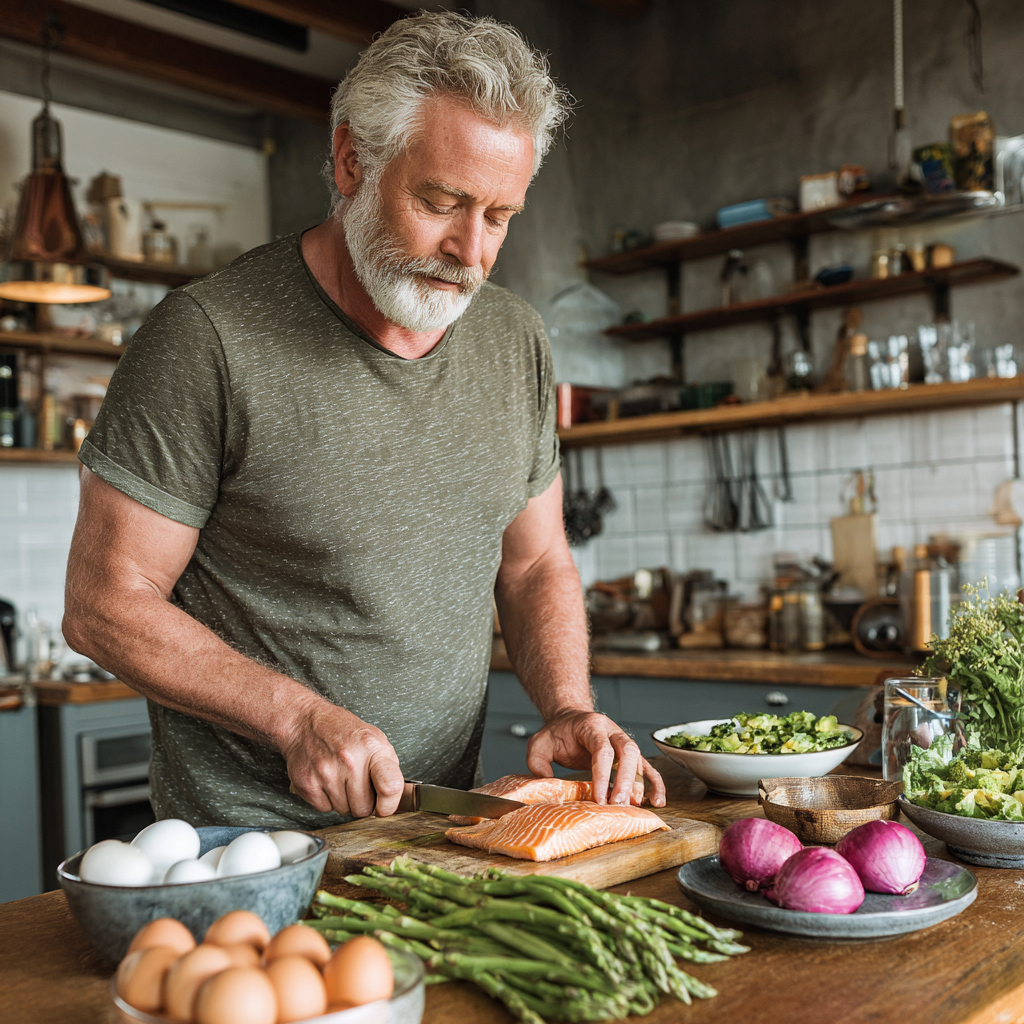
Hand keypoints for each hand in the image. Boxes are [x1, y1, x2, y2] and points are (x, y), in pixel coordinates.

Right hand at [280, 694, 404, 817]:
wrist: (305, 723)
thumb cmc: (342, 732)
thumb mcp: (374, 740)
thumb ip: (387, 768)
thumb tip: (396, 799)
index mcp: (372, 748)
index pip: (390, 786)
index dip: (389, 805)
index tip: (385, 807)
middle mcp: (349, 760)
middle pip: (363, 808)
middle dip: (362, 801)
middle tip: (356, 783)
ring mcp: (326, 773)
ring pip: (344, 810)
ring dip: (344, 800)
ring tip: (340, 778)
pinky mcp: (307, 784)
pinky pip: (325, 809)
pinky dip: (327, 800)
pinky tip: (326, 780)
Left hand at [526, 711, 665, 807]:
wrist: (570, 720)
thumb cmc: (557, 733)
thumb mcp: (539, 742)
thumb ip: (537, 760)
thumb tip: (545, 782)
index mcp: (592, 726)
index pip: (602, 750)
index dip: (602, 775)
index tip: (599, 798)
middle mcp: (612, 731)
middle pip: (627, 752)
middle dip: (625, 780)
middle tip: (618, 804)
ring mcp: (623, 741)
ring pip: (638, 760)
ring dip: (638, 784)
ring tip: (634, 807)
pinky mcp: (629, 754)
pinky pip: (647, 767)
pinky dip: (655, 783)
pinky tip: (656, 801)